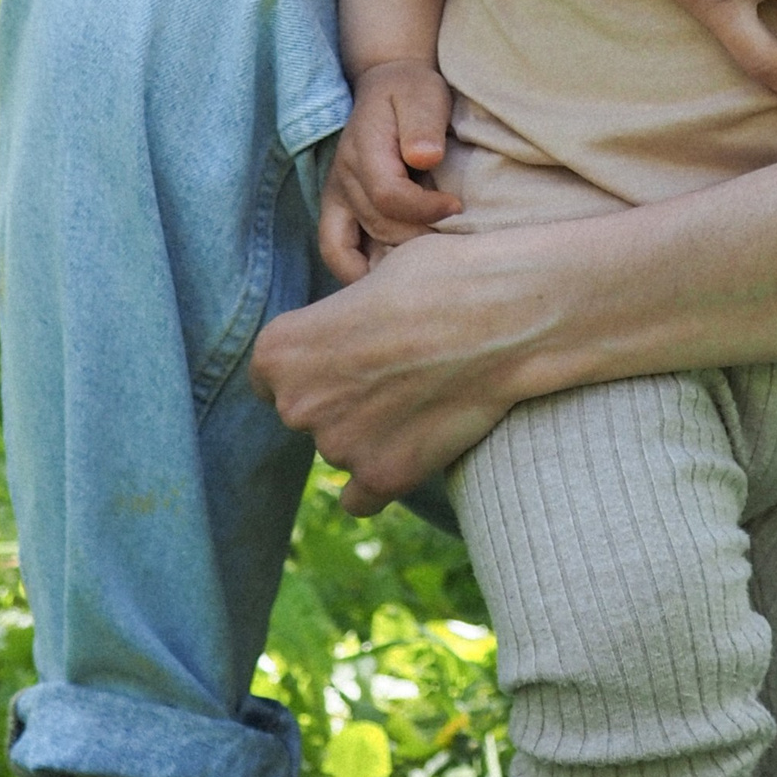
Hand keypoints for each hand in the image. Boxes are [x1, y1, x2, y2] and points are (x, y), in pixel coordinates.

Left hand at [253, 221, 548, 510]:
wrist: (506, 314)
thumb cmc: (442, 277)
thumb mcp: (368, 278)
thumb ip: (335, 322)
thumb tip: (341, 342)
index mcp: (279, 350)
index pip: (270, 375)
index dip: (310, 363)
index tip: (346, 353)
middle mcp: (297, 404)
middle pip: (304, 413)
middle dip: (338, 397)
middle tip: (393, 370)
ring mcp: (339, 447)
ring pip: (339, 449)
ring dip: (367, 433)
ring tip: (421, 394)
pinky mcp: (384, 477)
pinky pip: (360, 498)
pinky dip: (379, 478)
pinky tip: (409, 447)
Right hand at [317, 59, 459, 281]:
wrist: (387, 86)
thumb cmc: (411, 92)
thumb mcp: (423, 94)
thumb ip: (423, 123)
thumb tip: (425, 157)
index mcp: (363, 150)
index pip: (388, 196)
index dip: (425, 209)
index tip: (457, 206)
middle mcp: (342, 179)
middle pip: (377, 226)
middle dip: (419, 237)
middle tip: (454, 238)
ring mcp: (337, 198)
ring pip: (356, 248)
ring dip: (395, 259)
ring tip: (431, 258)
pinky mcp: (339, 210)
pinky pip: (336, 252)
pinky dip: (359, 271)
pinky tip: (393, 275)